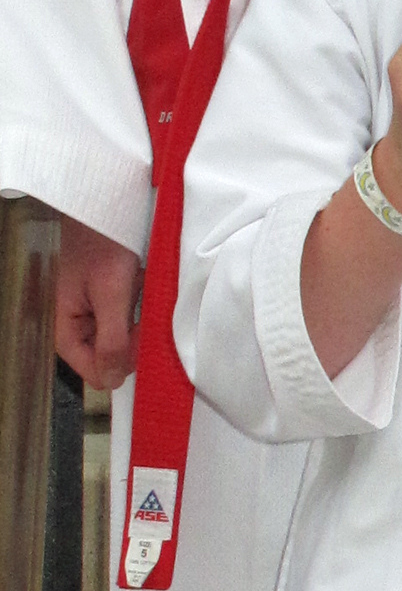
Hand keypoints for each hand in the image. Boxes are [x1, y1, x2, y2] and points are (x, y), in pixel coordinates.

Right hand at [55, 216, 139, 387]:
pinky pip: (127, 312)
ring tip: (142, 289)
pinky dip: (139, 302)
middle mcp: (76, 325)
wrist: (106, 208)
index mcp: (67, 330)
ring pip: (122, 332)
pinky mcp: (107, 296)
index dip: (122, 362)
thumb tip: (111, 382)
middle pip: (109, 352)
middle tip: (145, 306)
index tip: (145, 342)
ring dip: (138, 317)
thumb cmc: (104, 246)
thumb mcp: (111, 294)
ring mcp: (92, 310)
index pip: (94, 370)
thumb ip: (111, 339)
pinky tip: (143, 282)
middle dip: (132, 335)